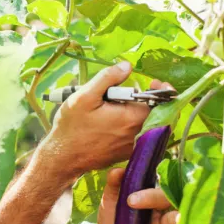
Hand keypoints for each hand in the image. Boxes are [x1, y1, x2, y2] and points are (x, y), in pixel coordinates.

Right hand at [36, 61, 169, 181]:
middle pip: (158, 115)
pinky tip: (123, 120)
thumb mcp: (85, 96)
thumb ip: (108, 78)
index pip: (159, 102)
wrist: (63, 157)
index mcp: (132, 119)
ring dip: (146, 114)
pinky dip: (139, 127)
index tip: (154, 82)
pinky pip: (142, 138)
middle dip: (153, 100)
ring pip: (151, 127)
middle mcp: (137, 135)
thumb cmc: (72, 126)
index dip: (160, 90)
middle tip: (141, 90)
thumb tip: (127, 66)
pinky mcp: (127, 154)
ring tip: (129, 104)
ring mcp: (133, 147)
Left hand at [96, 167, 179, 223]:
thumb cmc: (113, 221)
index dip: (150, 197)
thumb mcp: (111, 202)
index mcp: (157, 204)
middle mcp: (167, 220)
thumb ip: (115, 185)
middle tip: (165, 223)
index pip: (162, 196)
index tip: (130, 201)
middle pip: (178, 217)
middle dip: (172, 220)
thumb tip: (117, 171)